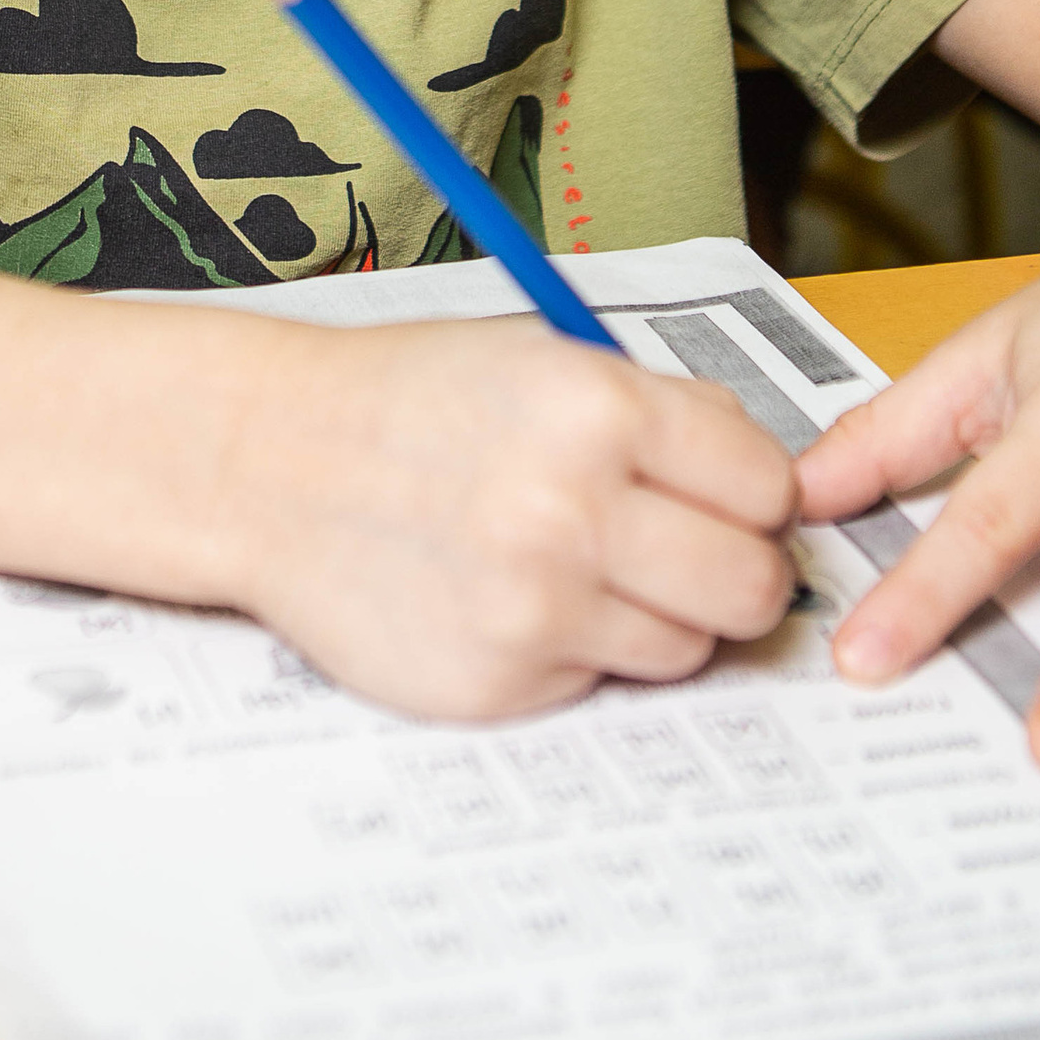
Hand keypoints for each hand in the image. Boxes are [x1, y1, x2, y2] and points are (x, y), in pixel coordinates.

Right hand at [230, 321, 799, 718]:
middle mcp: (572, 509)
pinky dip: (579, 648)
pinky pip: (600, 681)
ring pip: (687, 648)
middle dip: (734, 571)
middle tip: (687, 552)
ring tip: (584, 568)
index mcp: (597, 408)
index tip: (725, 497)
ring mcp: (535, 607)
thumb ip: (665, 412)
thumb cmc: (410, 401)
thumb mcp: (544, 357)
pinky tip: (517, 597)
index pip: (768, 486)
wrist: (270, 465)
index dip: (754, 494)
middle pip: (751, 586)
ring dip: (657, 616)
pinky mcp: (500, 682)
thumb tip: (770, 485)